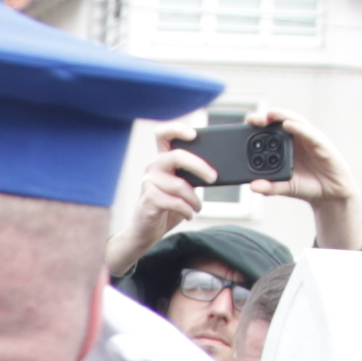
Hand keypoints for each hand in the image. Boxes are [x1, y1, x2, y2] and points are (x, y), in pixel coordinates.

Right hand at [106, 132, 213, 276]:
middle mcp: (153, 167)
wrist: (147, 231)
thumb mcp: (183, 187)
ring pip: (180, 185)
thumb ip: (191, 176)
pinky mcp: (149, 199)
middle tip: (213, 177)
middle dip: (199, 166)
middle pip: (176, 156)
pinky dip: (187, 210)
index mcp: (162, 159)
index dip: (177, 129)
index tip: (194, 134)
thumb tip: (213, 172)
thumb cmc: (167, 207)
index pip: (163, 134)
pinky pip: (175, 202)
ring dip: (194, 199)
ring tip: (197, 206)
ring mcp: (149, 183)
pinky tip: (189, 214)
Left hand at [246, 107, 361, 249]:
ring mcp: (310, 139)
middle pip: (281, 120)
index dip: (259, 123)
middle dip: (267, 117)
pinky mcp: (322, 144)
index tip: (247, 122)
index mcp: (286, 145)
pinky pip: (310, 134)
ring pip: (295, 121)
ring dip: (282, 116)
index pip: (271, 129)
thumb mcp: (285, 188)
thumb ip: (269, 187)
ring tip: (270, 115)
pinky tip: (288, 125)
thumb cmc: (307, 185)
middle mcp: (297, 138)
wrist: (329, 194)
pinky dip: (299, 128)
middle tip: (254, 119)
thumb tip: (253, 186)